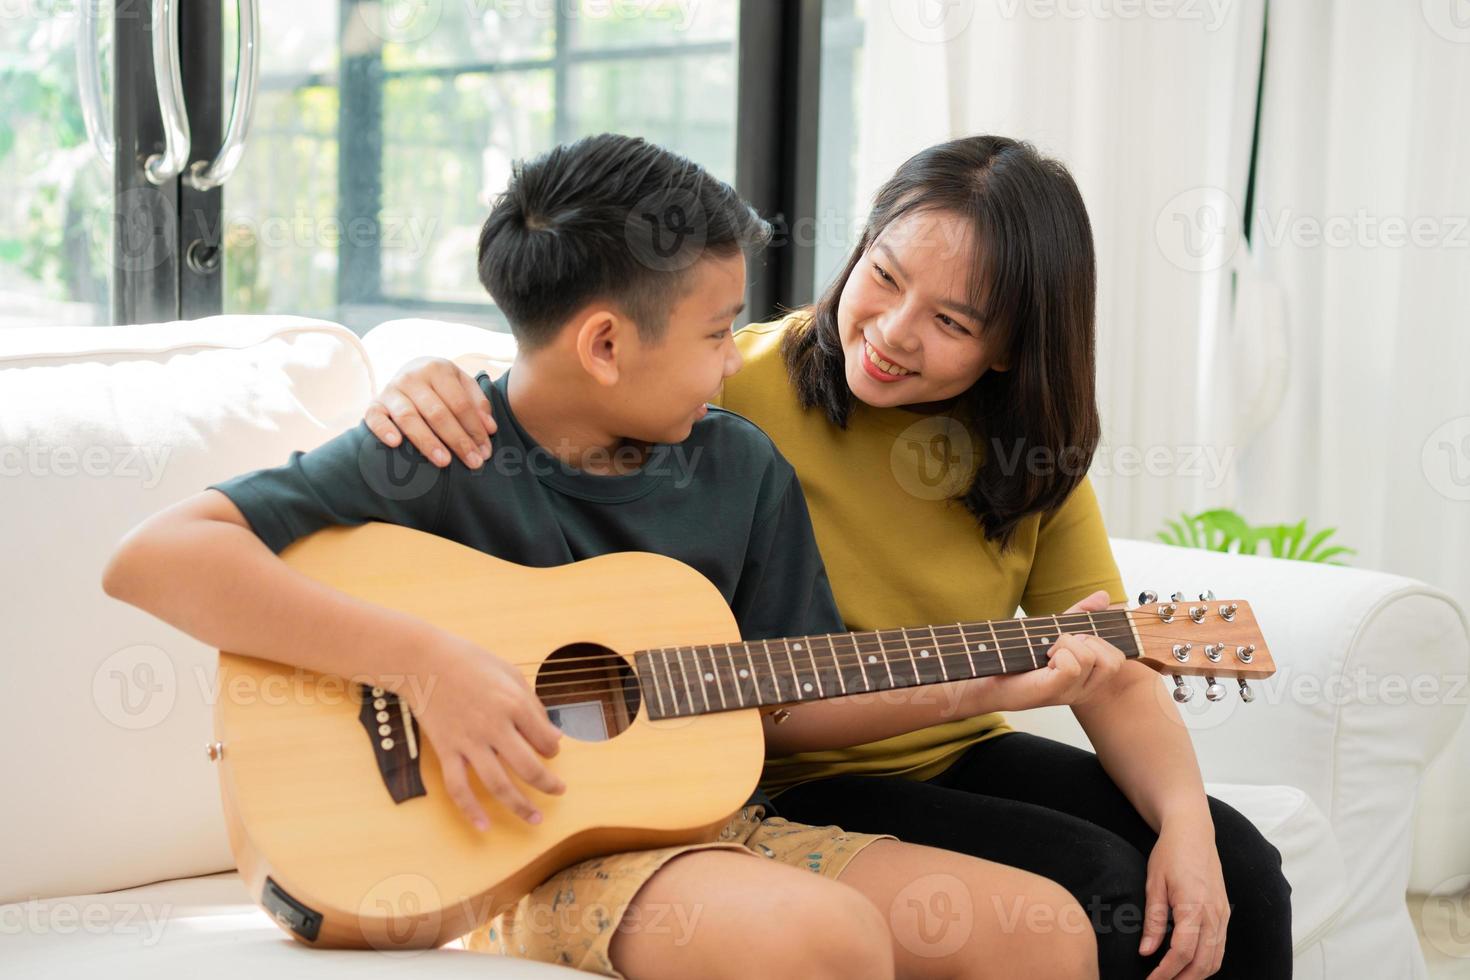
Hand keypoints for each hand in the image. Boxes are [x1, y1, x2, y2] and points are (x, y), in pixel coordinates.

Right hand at [365, 356, 495, 468]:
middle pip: (438, 413)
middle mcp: (412, 377)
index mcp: (438, 369)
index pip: (460, 404)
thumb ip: (478, 404)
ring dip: (427, 442)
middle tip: (473, 463)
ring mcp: (391, 390)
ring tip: (444, 462)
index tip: (485, 452)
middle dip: (458, 440)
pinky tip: (395, 444)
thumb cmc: (441, 385)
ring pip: (409, 418)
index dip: (475, 429)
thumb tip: (490, 429)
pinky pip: (375, 418)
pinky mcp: (375, 404)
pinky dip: (383, 430)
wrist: (409, 372)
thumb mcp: (462, 385)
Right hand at [404, 633, 565, 829]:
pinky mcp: (447, 750)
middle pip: (528, 768)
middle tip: (559, 791)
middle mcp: (494, 727)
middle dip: (548, 785)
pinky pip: (458, 787)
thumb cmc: (471, 662)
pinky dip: (470, 811)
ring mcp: (469, 742)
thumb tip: (555, 736)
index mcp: (514, 704)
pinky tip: (483, 826)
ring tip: (534, 818)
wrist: (424, 660)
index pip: (545, 740)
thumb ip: (534, 706)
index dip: (553, 750)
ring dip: (519, 806)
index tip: (551, 751)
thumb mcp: (512, 674)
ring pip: (498, 784)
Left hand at [981, 590, 1127, 711]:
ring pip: (1091, 657)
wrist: (989, 675)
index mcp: (1091, 677)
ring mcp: (1071, 693)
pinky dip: (1058, 654)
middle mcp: (1086, 689)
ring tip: (1048, 653)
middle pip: (1113, 660)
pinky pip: (1072, 666)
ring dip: (1066, 645)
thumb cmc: (1022, 655)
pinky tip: (1043, 661)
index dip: (1099, 640)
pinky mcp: (1054, 692)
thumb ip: (1081, 615)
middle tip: (1059, 646)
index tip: (1072, 639)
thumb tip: (1104, 595)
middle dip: (1086, 640)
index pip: (1118, 657)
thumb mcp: (1055, 629)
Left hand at [1141, 817, 1230, 978]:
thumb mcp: (1153, 884)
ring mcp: (1223, 915)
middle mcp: (1214, 914)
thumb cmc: (1169, 854)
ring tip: (1174, 979)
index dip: (1166, 972)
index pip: (1182, 952)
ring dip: (1197, 975)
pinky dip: (1208, 963)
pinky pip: (1220, 947)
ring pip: (1215, 959)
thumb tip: (1146, 952)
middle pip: (1203, 962)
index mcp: (1193, 906)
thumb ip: (1153, 920)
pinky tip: (1190, 966)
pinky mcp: (1225, 913)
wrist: (1193, 833)